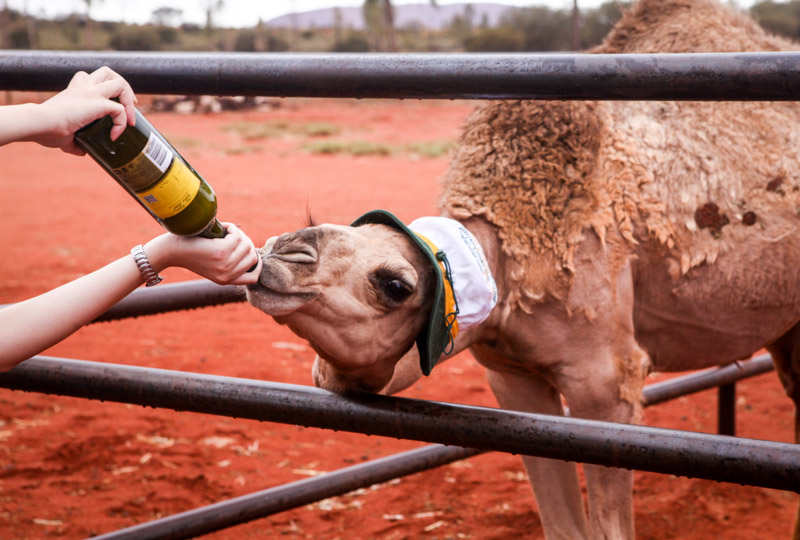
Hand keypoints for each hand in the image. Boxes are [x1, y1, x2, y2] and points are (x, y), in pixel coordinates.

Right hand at [32, 66, 136, 155]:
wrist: (39, 124)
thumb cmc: (46, 130)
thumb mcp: (65, 136)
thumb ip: (76, 143)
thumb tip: (83, 152)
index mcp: (75, 91)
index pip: (93, 78)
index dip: (107, 91)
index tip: (114, 109)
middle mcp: (84, 87)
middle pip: (109, 73)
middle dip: (124, 88)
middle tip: (129, 105)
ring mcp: (91, 93)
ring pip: (120, 83)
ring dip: (129, 102)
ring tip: (130, 120)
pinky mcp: (97, 103)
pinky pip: (120, 110)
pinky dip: (122, 123)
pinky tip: (114, 135)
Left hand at [145, 223, 262, 285]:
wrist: (170, 251)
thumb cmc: (188, 252)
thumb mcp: (211, 263)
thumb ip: (227, 262)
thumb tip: (248, 247)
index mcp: (226, 281)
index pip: (253, 277)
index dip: (256, 263)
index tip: (249, 250)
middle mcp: (227, 276)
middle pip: (252, 256)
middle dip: (246, 242)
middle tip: (232, 234)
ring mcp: (225, 265)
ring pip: (247, 245)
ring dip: (239, 234)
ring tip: (226, 230)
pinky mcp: (221, 252)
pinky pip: (237, 237)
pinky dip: (232, 228)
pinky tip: (223, 226)